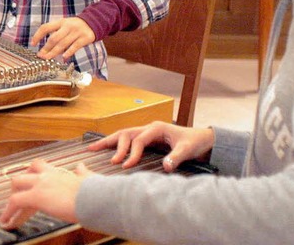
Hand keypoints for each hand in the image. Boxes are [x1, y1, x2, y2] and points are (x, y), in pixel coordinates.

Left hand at [0, 159, 92, 229]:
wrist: (96, 197)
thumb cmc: (97, 192)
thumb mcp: (89, 179)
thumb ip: (83, 173)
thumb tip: (81, 166)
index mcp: (62, 172)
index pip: (43, 170)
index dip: (36, 178)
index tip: (36, 187)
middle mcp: (49, 174)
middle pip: (27, 172)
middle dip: (21, 184)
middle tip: (19, 197)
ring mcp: (41, 184)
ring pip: (17, 182)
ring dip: (12, 197)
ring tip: (7, 213)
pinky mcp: (36, 195)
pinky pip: (15, 201)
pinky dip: (8, 211)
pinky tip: (6, 221)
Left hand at [32, 18, 95, 61]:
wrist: (93, 22)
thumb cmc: (74, 27)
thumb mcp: (64, 25)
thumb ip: (56, 34)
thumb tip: (46, 49)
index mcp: (60, 22)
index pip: (46, 27)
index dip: (38, 35)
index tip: (33, 44)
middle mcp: (68, 26)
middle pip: (54, 38)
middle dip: (46, 48)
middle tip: (40, 56)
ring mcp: (77, 32)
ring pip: (63, 43)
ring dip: (54, 52)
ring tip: (48, 58)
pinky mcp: (85, 38)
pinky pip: (75, 46)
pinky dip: (69, 52)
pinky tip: (63, 57)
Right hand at [88, 121, 214, 171]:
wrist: (201, 140)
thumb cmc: (194, 143)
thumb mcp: (187, 150)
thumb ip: (176, 158)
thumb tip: (165, 167)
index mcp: (156, 128)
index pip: (138, 139)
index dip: (131, 152)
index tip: (126, 166)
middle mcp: (148, 128)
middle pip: (125, 133)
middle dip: (112, 144)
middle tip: (103, 156)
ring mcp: (146, 132)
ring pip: (123, 134)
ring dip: (109, 141)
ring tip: (92, 148)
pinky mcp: (146, 138)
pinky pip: (127, 139)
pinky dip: (115, 143)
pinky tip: (105, 148)